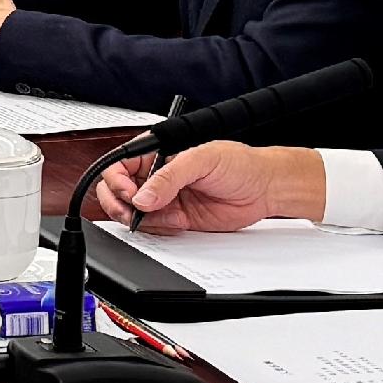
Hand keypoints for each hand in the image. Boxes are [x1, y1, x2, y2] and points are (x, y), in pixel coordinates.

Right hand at [102, 140, 327, 233]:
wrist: (264, 189)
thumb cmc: (239, 163)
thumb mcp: (202, 160)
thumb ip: (169, 177)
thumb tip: (143, 196)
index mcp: (157, 153)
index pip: (119, 166)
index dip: (117, 182)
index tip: (131, 195)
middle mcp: (157, 175)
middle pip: (118, 191)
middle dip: (120, 204)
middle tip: (135, 213)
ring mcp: (165, 198)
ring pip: (132, 213)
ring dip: (141, 219)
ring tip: (166, 216)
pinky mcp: (175, 218)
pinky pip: (153, 228)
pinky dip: (159, 230)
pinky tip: (177, 222)